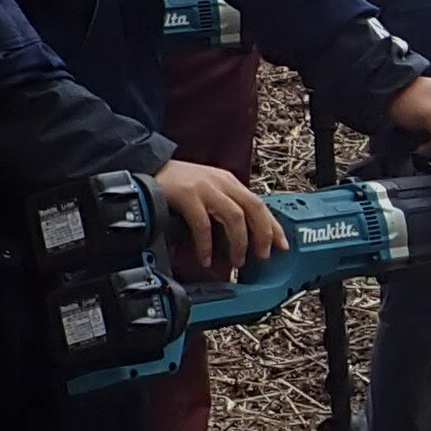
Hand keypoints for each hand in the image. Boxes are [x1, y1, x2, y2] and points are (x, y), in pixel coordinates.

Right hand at [151, 160, 284, 280]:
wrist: (148, 169)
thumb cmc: (178, 184)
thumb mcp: (209, 191)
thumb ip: (225, 207)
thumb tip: (243, 235)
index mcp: (229, 182)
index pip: (260, 204)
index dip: (274, 226)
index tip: (282, 245)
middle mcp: (222, 183)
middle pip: (254, 208)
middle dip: (262, 234)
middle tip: (262, 256)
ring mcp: (205, 188)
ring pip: (234, 216)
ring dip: (239, 242)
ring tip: (237, 261)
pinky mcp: (187, 196)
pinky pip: (203, 224)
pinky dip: (207, 244)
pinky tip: (206, 258)